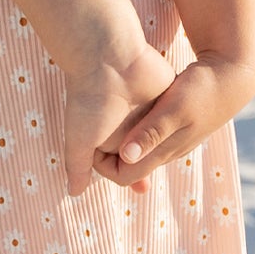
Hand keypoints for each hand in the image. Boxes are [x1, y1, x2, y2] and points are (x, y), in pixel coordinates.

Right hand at [59, 38, 178, 196]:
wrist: (110, 60)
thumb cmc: (91, 100)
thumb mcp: (80, 140)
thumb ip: (78, 167)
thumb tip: (73, 194)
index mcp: (103, 138)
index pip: (117, 169)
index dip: (127, 176)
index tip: (140, 185)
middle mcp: (123, 127)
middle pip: (139, 158)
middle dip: (146, 167)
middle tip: (158, 178)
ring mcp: (143, 113)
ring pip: (157, 142)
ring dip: (161, 150)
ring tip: (170, 157)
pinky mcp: (162, 99)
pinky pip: (171, 121)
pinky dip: (174, 129)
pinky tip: (181, 137)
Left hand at [90, 56, 254, 192]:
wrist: (231, 78)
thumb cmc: (202, 89)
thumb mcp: (175, 107)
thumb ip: (152, 131)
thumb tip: (125, 155)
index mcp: (165, 150)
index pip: (126, 176)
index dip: (103, 166)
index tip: (88, 145)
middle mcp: (168, 151)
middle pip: (129, 168)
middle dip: (106, 157)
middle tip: (85, 137)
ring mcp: (172, 140)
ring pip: (137, 153)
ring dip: (118, 144)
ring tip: (97, 126)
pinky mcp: (174, 127)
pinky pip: (146, 138)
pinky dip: (131, 133)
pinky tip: (120, 117)